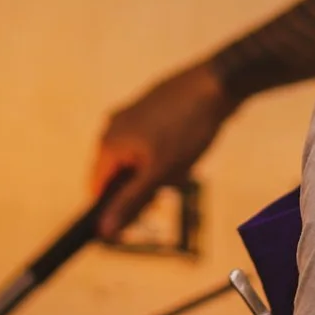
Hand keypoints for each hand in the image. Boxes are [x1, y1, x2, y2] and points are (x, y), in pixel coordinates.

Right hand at [92, 62, 234, 237]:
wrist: (217, 84)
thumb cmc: (187, 127)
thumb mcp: (160, 172)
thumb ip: (131, 202)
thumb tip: (104, 230)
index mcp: (108, 144)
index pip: (97, 190)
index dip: (114, 209)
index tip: (141, 214)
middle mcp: (112, 128)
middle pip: (118, 176)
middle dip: (144, 186)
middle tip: (173, 181)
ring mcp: (129, 116)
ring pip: (136, 161)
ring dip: (157, 171)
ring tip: (184, 161)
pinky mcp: (147, 110)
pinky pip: (147, 144)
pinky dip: (164, 154)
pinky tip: (186, 146)